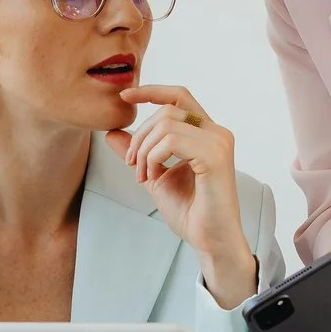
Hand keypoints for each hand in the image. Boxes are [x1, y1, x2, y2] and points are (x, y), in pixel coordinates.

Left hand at [105, 84, 256, 308]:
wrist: (209, 240)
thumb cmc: (190, 211)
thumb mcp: (154, 175)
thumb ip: (138, 152)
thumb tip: (112, 132)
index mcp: (206, 133)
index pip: (178, 97)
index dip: (151, 91)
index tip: (124, 95)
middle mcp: (217, 132)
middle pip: (167, 111)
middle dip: (140, 135)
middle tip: (132, 164)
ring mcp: (219, 143)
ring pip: (167, 125)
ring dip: (145, 150)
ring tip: (143, 175)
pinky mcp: (215, 157)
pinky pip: (173, 141)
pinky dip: (154, 157)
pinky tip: (154, 176)